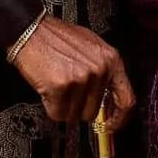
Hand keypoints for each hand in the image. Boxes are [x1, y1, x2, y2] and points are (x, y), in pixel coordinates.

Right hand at [13, 14, 135, 130]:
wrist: (31, 30)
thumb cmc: (58, 37)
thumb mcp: (91, 46)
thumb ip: (104, 70)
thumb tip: (110, 101)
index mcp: (111, 59)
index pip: (126, 100)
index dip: (119, 119)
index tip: (110, 126)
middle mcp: (99, 69)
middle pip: (93, 112)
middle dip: (78, 106)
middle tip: (68, 90)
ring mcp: (81, 78)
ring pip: (74, 115)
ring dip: (63, 106)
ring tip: (57, 84)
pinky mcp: (61, 86)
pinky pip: (58, 113)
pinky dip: (51, 106)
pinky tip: (48, 88)